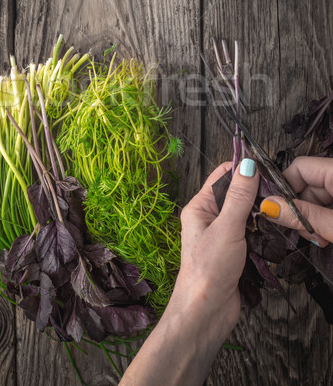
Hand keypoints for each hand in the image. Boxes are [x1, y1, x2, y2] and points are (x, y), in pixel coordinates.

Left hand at [119, 158, 259, 385]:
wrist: (205, 313)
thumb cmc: (208, 270)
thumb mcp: (226, 228)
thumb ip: (239, 197)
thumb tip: (249, 165)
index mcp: (199, 207)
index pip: (222, 176)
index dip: (243, 169)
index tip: (267, 169)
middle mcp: (209, 218)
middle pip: (236, 194)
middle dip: (257, 193)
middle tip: (279, 193)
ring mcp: (222, 235)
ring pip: (247, 214)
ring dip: (261, 214)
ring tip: (279, 212)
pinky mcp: (234, 252)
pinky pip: (251, 233)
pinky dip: (263, 232)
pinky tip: (275, 231)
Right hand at [260, 156, 332, 246]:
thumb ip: (303, 215)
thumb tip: (269, 206)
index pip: (299, 167)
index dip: (284, 187)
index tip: (276, 209)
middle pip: (307, 183)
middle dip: (299, 208)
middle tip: (302, 232)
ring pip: (317, 196)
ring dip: (312, 217)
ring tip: (320, 239)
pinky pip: (330, 202)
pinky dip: (324, 217)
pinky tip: (327, 234)